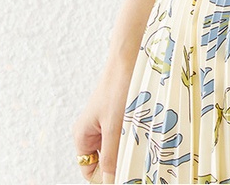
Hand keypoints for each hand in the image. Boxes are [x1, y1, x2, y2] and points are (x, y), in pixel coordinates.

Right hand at [71, 59, 135, 183]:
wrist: (129, 56)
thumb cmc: (118, 87)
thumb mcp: (114, 126)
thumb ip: (111, 156)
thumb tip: (109, 180)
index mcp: (83, 136)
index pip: (89, 171)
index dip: (105, 177)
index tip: (124, 176)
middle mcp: (92, 130)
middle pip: (104, 160)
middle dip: (120, 161)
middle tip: (137, 161)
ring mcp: (105, 122)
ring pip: (116, 146)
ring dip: (129, 148)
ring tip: (142, 142)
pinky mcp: (119, 113)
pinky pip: (124, 133)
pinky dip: (134, 135)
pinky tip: (146, 131)